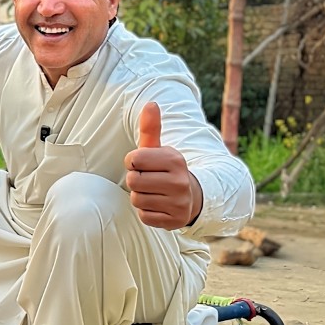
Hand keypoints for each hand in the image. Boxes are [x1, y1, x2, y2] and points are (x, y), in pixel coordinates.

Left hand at [124, 102, 202, 229]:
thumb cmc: (165, 169)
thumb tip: (151, 103)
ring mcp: (179, 203)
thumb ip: (151, 128)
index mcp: (175, 159)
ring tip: (154, 192)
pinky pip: (144, 216)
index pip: (134, 160)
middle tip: (149, 180)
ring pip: (137, 200)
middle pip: (133, 181)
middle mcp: (180, 181)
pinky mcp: (174, 221)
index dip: (133, 162)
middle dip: (136, 181)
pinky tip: (158, 205)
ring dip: (140, 197)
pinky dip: (146, 212)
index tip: (143, 164)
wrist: (190, 197)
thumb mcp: (159, 149)